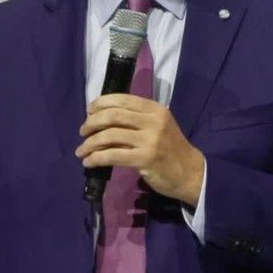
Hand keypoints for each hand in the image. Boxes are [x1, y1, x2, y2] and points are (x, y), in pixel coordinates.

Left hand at [76, 94, 204, 206]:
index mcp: (155, 109)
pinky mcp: (145, 159)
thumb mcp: (158, 127)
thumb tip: (103, 119)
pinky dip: (97, 158)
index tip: (89, 111)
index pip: (123, 99)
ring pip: (110, 135)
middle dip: (93, 122)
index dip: (101, 103)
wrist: (190, 173)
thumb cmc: (171, 149)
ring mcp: (150, 140)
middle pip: (114, 115)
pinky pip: (113, 155)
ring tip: (82, 150)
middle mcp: (153, 121)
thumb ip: (137, 120)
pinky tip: (89, 161)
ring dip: (91, 142)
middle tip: (83, 131)